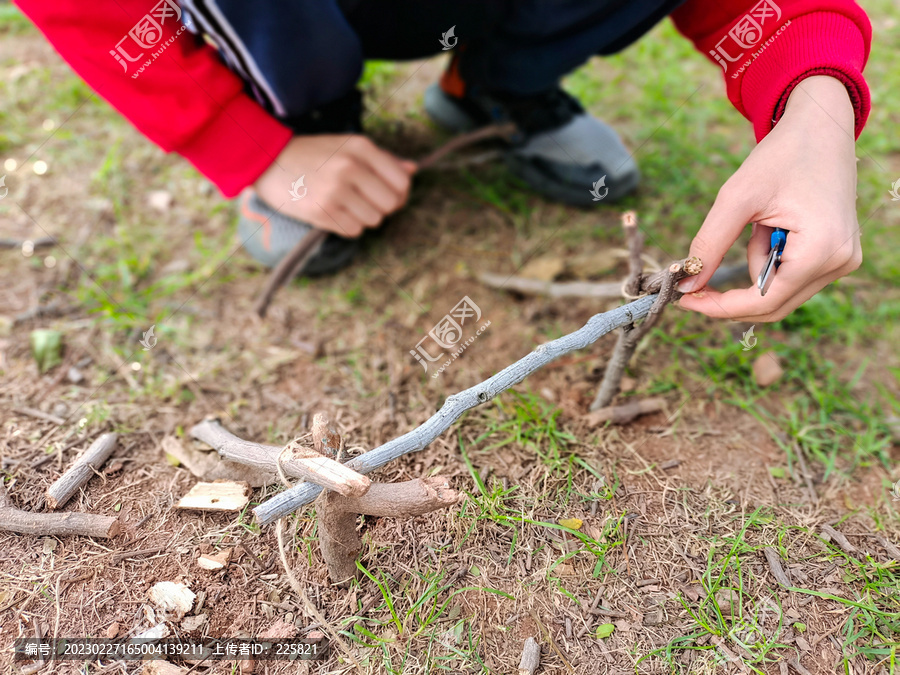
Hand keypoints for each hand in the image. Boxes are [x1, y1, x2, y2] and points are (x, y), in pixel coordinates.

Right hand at [253, 134, 416, 237]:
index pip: (402, 182)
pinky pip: (354, 230)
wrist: (266, 161)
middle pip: (391, 204)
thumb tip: (412, 170)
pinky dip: (347, 226)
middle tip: (363, 201)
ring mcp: (336, 190)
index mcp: (361, 147)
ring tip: (344, 204)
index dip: (399, 193)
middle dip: (381, 207)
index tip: (385, 193)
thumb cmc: (312, 154)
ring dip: (363, 217)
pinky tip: (333, 212)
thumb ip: (381, 159)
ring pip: (374, 220)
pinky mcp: (321, 211)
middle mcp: (350, 167)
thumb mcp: (347, 146)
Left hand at [677, 76, 861, 321]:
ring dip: (756, 265)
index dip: (720, 307)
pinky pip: (791, 275)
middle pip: (773, 305)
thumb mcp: (736, 198)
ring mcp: (843, 261)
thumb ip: (709, 245)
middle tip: (694, 282)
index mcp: (821, 250)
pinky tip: (773, 226)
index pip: (764, 301)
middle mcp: (840, 262)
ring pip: (780, 291)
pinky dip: (769, 259)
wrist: (821, 127)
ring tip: (762, 221)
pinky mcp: (838, 255)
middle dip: (733, 294)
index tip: (684, 301)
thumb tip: (686, 286)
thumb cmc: (781, 156)